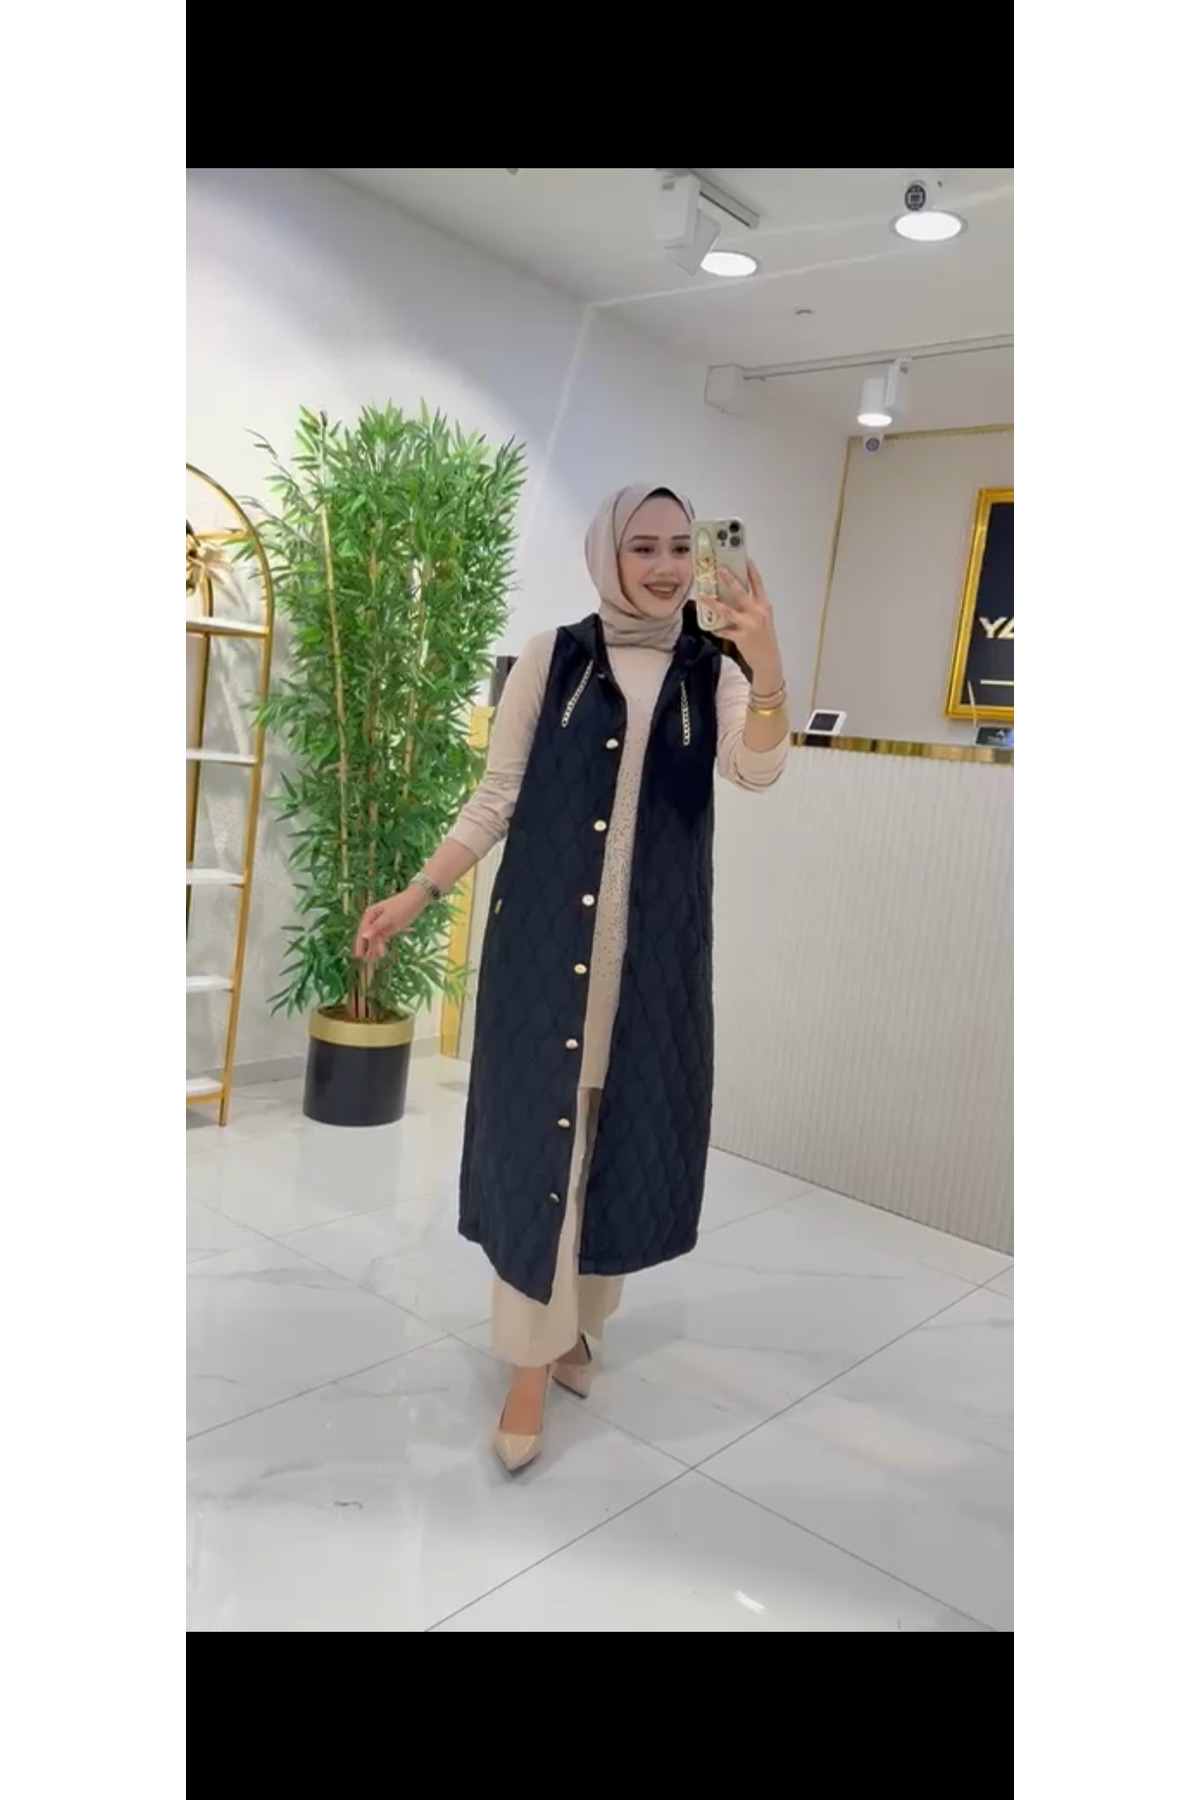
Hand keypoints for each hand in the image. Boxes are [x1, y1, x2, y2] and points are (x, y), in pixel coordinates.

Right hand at [354, 886, 426, 959]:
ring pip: (376, 937)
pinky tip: (382, 953)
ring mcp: (382, 922)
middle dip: (367, 947)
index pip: (362, 930)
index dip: (359, 943)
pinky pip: (383, 936)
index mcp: (370, 913)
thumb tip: (363, 935)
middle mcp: (374, 918)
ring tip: (373, 960)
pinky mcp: (390, 925)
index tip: (359, 955)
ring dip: (374, 947)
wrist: (417, 900)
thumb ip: (376, 927)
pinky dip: (382, 944)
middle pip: (368, 935)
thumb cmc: (402, 907)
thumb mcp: (389, 918)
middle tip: (367, 960)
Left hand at [710, 560, 783, 687]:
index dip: (751, 570)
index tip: (744, 557)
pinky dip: (716, 628)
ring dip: (714, 603)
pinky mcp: (741, 637)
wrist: (769, 660)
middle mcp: (758, 613)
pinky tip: (710, 626)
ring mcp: (749, 625)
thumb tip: (733, 593)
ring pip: (728, 611)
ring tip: (703, 596)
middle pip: (741, 593)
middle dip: (730, 580)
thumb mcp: (762, 618)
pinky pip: (724, 631)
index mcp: (764, 606)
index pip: (758, 583)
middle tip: (719, 569)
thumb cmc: (764, 638)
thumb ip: (752, 606)